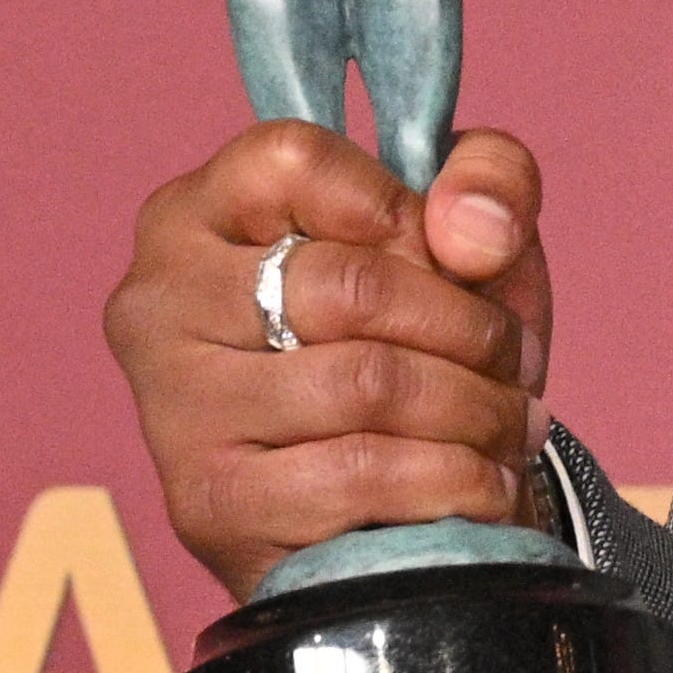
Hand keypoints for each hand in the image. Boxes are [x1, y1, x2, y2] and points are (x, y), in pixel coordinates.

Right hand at [108, 122, 557, 595]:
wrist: (383, 514)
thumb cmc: (419, 342)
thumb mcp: (469, 234)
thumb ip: (490, 177)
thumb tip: (469, 232)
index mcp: (195, 213)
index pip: (293, 159)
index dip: (398, 204)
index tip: (450, 257)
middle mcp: (159, 301)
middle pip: (350, 285)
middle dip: (471, 329)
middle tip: (512, 361)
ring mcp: (176, 408)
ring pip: (366, 385)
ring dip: (476, 410)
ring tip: (508, 421)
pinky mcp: (211, 504)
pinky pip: (362, 475)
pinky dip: (456, 479)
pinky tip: (483, 481)